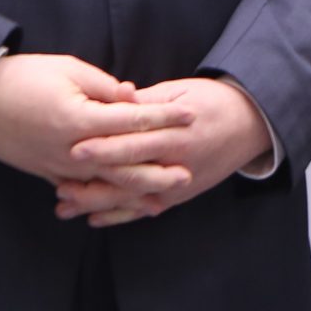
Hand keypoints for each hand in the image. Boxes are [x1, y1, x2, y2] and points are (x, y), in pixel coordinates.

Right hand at [0, 53, 194, 190]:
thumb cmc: (22, 78)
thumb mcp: (67, 70)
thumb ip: (104, 87)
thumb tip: (133, 98)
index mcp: (81, 119)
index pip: (133, 120)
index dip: (165, 118)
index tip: (191, 115)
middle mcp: (73, 149)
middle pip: (125, 164)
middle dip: (158, 170)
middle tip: (188, 173)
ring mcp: (59, 166)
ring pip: (105, 184)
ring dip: (135, 193)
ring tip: (162, 199)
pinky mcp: (47, 174)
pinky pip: (82, 191)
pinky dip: (104, 199)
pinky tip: (120, 203)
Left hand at [56, 76, 271, 225]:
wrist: (250, 124)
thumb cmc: (213, 101)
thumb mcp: (180, 92)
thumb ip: (146, 101)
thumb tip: (116, 98)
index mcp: (176, 134)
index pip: (135, 144)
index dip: (105, 148)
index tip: (74, 149)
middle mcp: (177, 164)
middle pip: (129, 177)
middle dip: (93, 184)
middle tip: (59, 186)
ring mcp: (178, 185)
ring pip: (132, 199)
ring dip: (98, 204)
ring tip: (65, 205)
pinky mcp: (179, 196)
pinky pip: (146, 209)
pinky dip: (120, 216)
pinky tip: (94, 218)